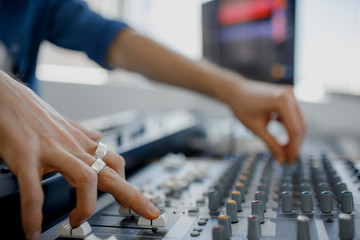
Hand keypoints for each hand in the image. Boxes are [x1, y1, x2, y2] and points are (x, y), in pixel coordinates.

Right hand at [0, 71, 159, 239]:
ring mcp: (52, 150)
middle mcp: (73, 147)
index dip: (129, 184)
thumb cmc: (35, 113)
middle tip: (147, 213)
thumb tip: (99, 138)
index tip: (136, 204)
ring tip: (76, 222)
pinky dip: (33, 213)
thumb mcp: (66, 126)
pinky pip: (34, 189)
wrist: (7, 96)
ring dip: (85, 207)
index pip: (115, 163)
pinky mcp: (26, 155)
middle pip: (111, 172)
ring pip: (85, 178)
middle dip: (132, 194)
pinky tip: (31, 229)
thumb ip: (84, 135)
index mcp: (82, 144)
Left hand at [228, 78, 305, 162]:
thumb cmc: (242, 107)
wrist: (235, 91)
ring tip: (285, 152)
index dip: (294, 148)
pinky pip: (293, 116)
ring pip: (298, 122)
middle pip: (299, 126)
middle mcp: (290, 95)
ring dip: (293, 138)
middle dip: (295, 144)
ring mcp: (290, 95)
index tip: (290, 161)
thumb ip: (271, 144)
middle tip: (289, 160)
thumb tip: (282, 159)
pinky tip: (284, 141)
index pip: (294, 130)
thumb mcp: (256, 128)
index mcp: (282, 101)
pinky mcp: (288, 98)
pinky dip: (289, 129)